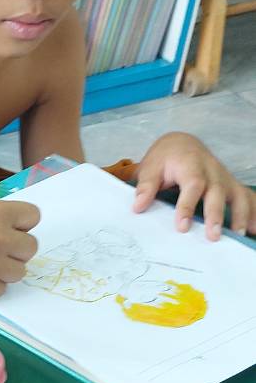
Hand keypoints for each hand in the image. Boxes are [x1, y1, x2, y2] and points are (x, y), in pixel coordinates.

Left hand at [134, 133, 255, 240]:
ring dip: (241, 215)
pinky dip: (253, 213)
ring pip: (238, 195)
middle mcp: (212, 171)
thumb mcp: (151, 167)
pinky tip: (253, 231)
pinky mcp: (230, 186)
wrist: (181, 145)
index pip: (192, 184)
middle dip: (216, 214)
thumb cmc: (165, 159)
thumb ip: (145, 186)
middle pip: (217, 192)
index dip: (188, 206)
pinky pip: (246, 198)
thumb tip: (138, 206)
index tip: (181, 227)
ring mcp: (224, 179)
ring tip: (238, 235)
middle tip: (213, 236)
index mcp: (191, 165)